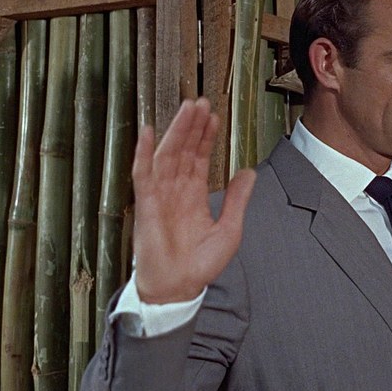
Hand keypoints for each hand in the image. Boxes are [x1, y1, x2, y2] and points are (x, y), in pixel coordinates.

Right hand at [131, 98, 255, 303]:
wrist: (178, 288)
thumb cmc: (199, 266)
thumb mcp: (229, 230)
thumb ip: (238, 200)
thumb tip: (249, 172)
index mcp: (194, 197)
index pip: (200, 159)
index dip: (206, 138)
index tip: (213, 117)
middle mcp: (176, 192)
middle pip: (184, 151)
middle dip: (193, 126)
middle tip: (201, 102)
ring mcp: (160, 196)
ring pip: (167, 155)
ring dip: (177, 131)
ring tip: (188, 108)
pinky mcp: (146, 204)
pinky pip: (143, 173)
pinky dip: (144, 152)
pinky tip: (150, 132)